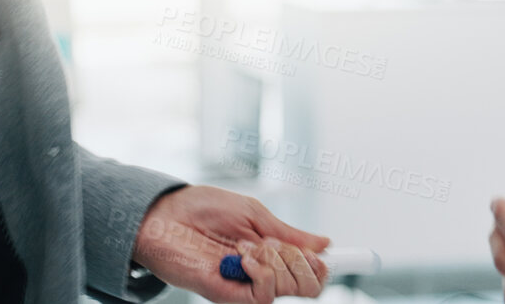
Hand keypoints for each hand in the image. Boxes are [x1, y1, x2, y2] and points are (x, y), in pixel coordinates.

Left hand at [133, 185, 331, 302]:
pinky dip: (261, 272)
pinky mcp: (228, 295)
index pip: (311, 271)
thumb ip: (289, 233)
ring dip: (278, 260)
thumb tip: (325, 243)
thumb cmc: (202, 209)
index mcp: (272, 254)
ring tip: (249, 246)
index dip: (329, 265)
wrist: (163, 215)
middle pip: (310, 286)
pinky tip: (242, 257)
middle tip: (280, 244)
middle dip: (306, 261)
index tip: (341, 254)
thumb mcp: (253, 214)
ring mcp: (246, 287)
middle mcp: (263, 274)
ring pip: (291, 290)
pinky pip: (263, 295)